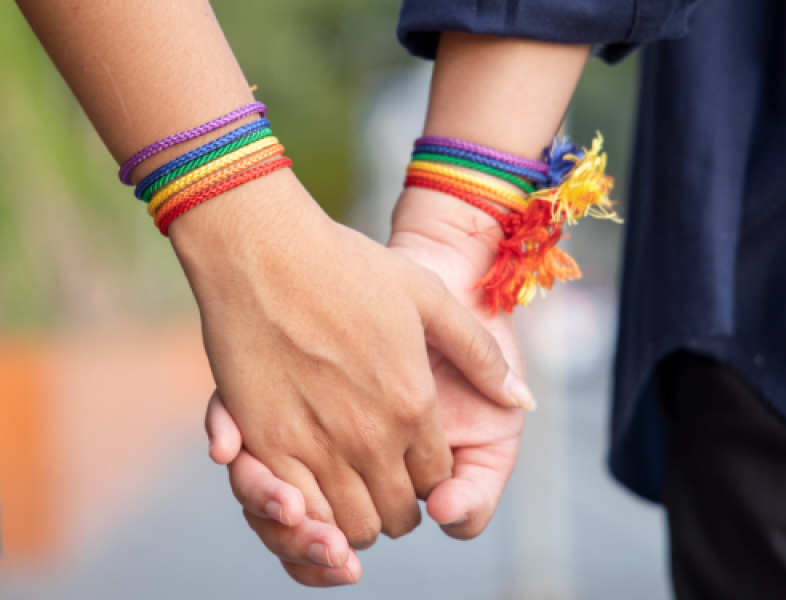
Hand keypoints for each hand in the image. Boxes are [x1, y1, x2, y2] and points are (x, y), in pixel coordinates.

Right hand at [205, 185, 530, 585]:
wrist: (264, 250)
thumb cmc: (346, 265)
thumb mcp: (429, 296)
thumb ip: (480, 353)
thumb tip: (522, 399)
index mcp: (414, 405)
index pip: (436, 481)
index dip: (429, 480)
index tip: (413, 464)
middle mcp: (370, 437)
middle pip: (395, 516)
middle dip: (395, 507)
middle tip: (381, 482)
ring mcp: (315, 445)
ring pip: (349, 526)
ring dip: (353, 519)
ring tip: (347, 489)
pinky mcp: (265, 444)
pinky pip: (298, 513)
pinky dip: (309, 516)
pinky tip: (308, 491)